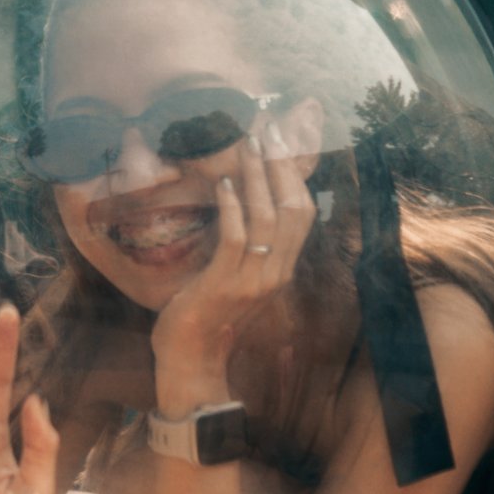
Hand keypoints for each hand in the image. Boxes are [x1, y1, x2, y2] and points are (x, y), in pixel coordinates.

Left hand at [151, 124, 316, 413]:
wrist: (191, 362)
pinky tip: (224, 186)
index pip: (302, 214)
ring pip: (267, 220)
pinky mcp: (224, 286)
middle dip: (281, 166)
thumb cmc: (206, 316)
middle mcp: (274, 274)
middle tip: (267, 131)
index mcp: (280, 269)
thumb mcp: (234, 277)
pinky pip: (235, 241)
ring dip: (257, 179)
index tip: (280, 140)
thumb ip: (244, 247)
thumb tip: (240, 203)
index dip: (293, 174)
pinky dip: (233, 209)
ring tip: (246, 148)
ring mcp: (252, 281)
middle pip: (292, 210)